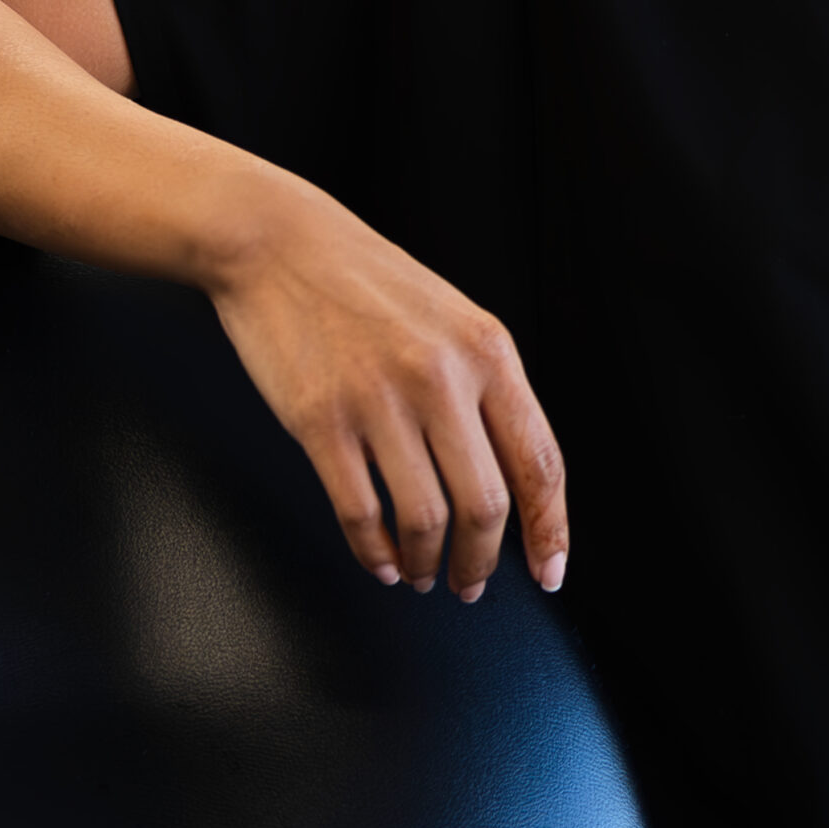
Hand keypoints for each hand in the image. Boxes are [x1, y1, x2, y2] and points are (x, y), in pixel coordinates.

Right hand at [207, 172, 566, 601]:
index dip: (549, 529)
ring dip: (430, 563)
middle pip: (486, 504)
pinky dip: (376, 551)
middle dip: (483, 562)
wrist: (279, 243)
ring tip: (425, 574)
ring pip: (426, 519)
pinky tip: (382, 559)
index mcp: (488, 351)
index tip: (549, 569)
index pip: (539, 461)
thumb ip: (485, 388)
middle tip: (472, 584)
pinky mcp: (320, 422)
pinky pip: (361, 513)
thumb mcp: (452, 320)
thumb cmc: (366, 283)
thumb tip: (510, 476)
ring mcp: (379, 402)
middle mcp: (441, 377)